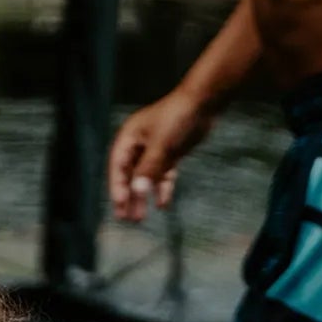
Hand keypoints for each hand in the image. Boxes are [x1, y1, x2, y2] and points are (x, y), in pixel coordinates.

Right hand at [106, 90, 209, 222]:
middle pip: (129, 175)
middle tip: (126, 218)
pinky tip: (162, 204)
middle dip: (128, 197)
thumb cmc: (177, 118)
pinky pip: (162, 175)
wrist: (203, 103)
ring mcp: (154, 149)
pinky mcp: (169, 153)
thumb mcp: (161, 145)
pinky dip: (162, 188)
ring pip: (145, 178)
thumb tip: (137, 192)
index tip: (120, 206)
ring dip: (143, 196)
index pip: (117, 166)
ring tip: (140, 218)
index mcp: (129, 137)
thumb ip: (149, 169)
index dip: (117, 187)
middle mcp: (138, 144)